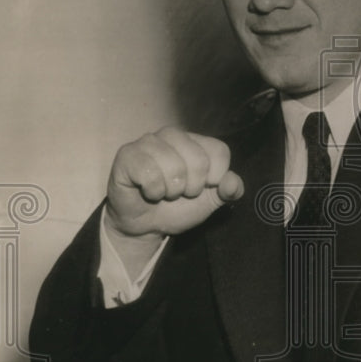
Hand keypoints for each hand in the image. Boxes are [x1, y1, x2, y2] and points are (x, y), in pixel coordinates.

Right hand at [105, 127, 243, 240]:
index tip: (202, 188)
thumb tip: (233, 183)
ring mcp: (148, 142)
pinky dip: (153, 190)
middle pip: (199, 160)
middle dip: (192, 188)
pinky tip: (148, 191)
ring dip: (172, 190)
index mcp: (196, 141)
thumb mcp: (210, 201)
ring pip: (174, 166)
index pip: (219, 151)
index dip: (216, 178)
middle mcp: (172, 135)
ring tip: (164, 192)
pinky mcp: (127, 155)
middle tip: (179, 193)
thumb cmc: (178, 207)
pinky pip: (149, 172)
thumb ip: (229, 191)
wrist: (146, 226)